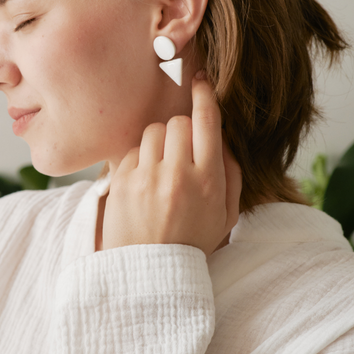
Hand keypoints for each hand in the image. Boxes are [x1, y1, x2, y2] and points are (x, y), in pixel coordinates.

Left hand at [101, 74, 241, 255]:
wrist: (150, 271)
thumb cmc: (192, 241)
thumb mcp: (225, 214)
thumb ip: (231, 174)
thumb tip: (222, 138)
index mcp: (208, 181)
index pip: (207, 123)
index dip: (205, 97)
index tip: (201, 82)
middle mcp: (177, 175)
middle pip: (178, 122)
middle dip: (181, 131)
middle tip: (181, 152)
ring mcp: (147, 177)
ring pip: (153, 131)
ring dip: (160, 142)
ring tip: (161, 168)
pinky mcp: (122, 181)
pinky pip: (132, 149)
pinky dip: (141, 158)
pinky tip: (145, 180)